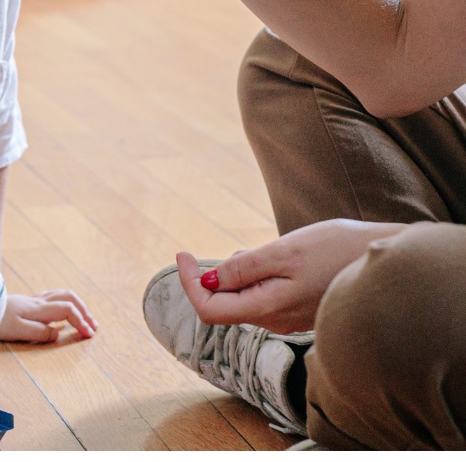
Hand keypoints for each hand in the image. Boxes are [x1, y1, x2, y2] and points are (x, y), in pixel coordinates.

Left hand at [0, 289, 96, 342]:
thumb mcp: (19, 331)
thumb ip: (40, 332)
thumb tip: (58, 333)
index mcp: (39, 309)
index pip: (67, 310)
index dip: (80, 321)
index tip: (89, 335)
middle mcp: (38, 301)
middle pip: (68, 297)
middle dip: (84, 310)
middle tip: (93, 326)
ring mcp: (32, 299)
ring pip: (61, 294)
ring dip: (76, 305)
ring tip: (84, 317)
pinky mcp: (26, 301)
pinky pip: (52, 296)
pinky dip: (64, 302)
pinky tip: (62, 311)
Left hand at [175, 218, 407, 333]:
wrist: (388, 261)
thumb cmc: (336, 250)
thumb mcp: (284, 251)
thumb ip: (244, 269)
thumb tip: (208, 281)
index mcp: (268, 308)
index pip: (210, 310)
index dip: (188, 283)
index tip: (181, 253)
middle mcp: (275, 320)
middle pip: (224, 304)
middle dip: (211, 276)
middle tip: (215, 249)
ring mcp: (288, 316)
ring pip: (243, 298)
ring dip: (234, 274)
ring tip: (253, 251)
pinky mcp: (299, 307)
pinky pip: (262, 295)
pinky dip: (253, 275)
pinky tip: (269, 257)